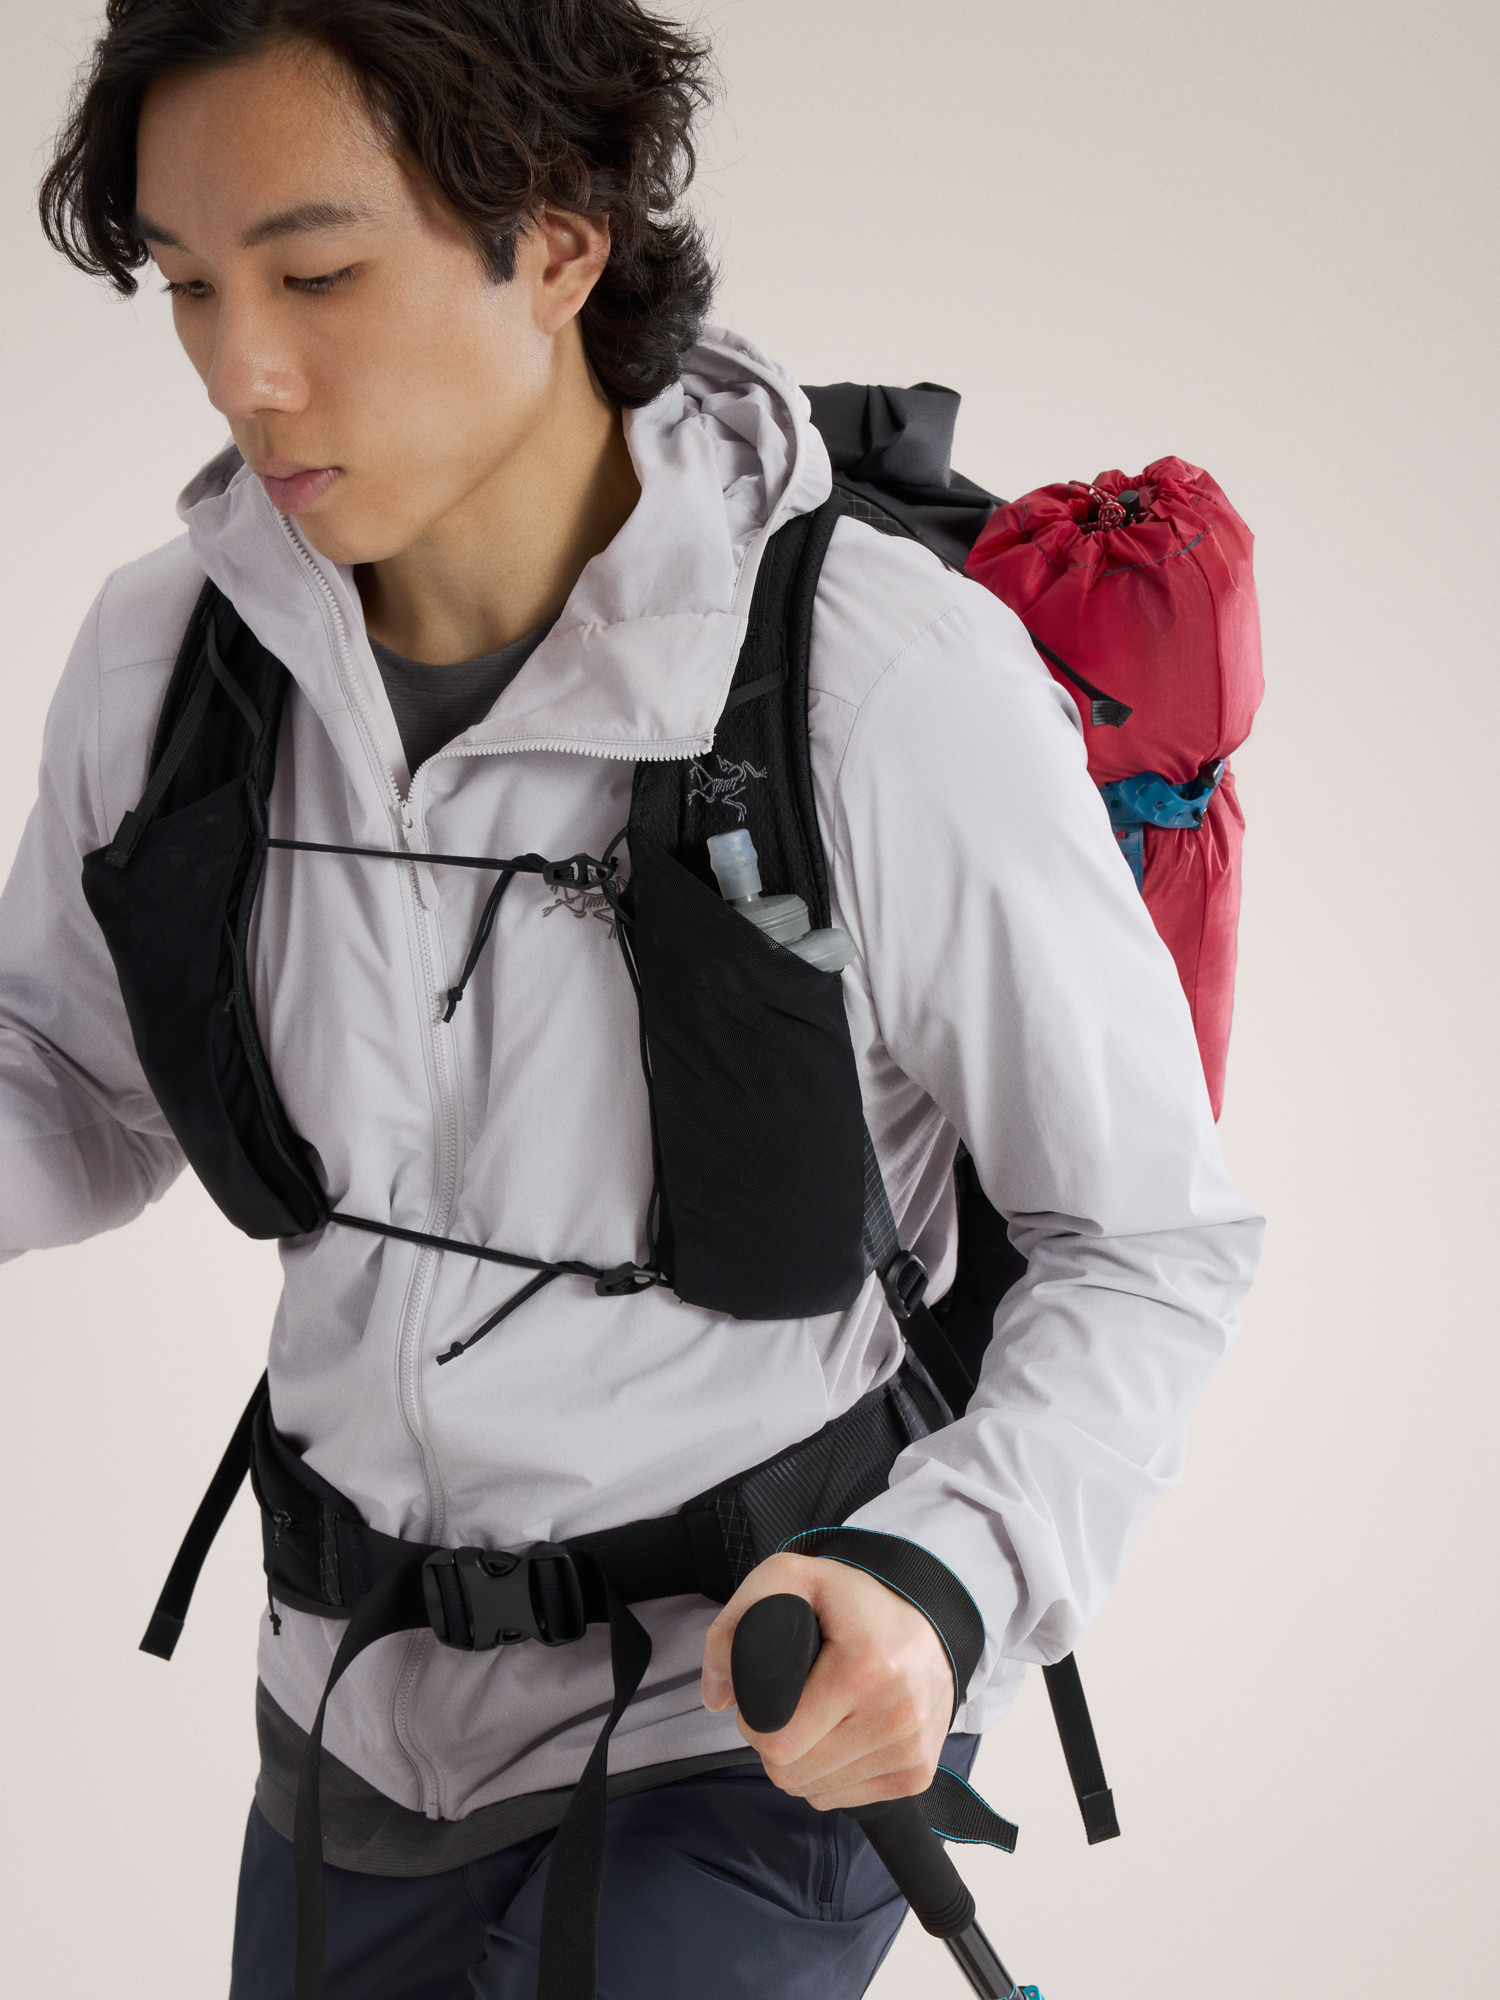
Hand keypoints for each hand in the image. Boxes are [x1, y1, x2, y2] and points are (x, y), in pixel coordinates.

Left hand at [700, 1551, 954, 1810]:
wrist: (929, 1617)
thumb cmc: (851, 1600)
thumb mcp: (788, 1579)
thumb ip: (733, 1626)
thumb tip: (714, 1701)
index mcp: (864, 1667)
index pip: (778, 1740)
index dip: (755, 1721)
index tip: (764, 1696)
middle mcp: (896, 1714)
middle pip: (792, 1772)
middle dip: (775, 1743)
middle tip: (789, 1705)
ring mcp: (910, 1750)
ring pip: (815, 1792)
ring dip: (802, 1762)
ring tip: (819, 1716)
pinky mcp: (917, 1774)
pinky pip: (844, 1799)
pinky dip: (830, 1775)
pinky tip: (843, 1735)